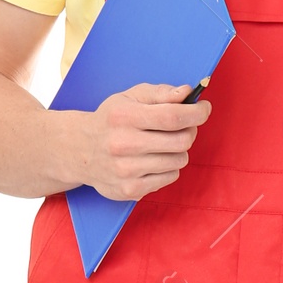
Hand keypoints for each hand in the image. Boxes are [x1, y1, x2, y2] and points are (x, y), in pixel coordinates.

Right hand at [67, 83, 210, 201]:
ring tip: (162, 144)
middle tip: (183, 126)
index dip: (196, 112)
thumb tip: (187, 93)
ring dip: (178, 150)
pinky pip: (170, 177)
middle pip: (181, 140)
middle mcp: (123, 144)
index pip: (172, 116)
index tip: (204, 108)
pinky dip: (168, 168)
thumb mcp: (129, 97)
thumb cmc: (111, 120)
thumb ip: (160, 93)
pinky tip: (153, 160)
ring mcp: (126, 170)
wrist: (79, 150)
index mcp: (124, 117)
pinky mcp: (130, 190)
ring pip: (179, 160)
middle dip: (190, 131)